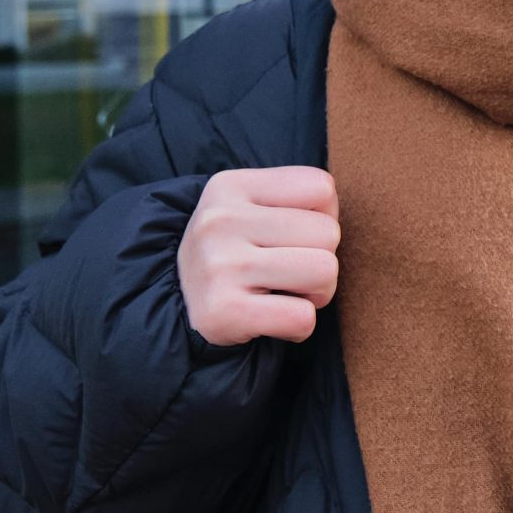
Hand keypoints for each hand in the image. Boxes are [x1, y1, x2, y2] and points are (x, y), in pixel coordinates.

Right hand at [178, 165, 340, 343]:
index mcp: (230, 186)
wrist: (177, 303)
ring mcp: (221, 266)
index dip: (321, 217)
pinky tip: (272, 319)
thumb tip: (334, 213)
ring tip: (283, 294)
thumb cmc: (233, 251)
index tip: (291, 237)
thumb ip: (295, 199)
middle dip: (321, 259)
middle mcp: (220, 221)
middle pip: (328, 233)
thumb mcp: (249, 206)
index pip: (322, 188)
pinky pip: (303, 318)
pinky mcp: (225, 312)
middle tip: (287, 273)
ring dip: (315, 293)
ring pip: (324, 272)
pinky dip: (298, 326)